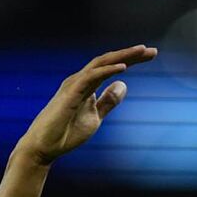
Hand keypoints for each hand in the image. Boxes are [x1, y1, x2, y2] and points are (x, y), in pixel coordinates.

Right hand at [15, 44, 157, 165]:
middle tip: (152, 50)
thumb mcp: (96, 116)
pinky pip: (91, 78)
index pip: (111, 66)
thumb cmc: (66, 132)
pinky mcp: (70, 94)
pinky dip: (107, 71)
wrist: (45, 147)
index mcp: (87, 84)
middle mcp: (81, 80)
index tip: (152, 55)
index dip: (131, 59)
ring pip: (101, 64)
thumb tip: (123, 85)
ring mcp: (74, 85)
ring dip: (122, 57)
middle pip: (108, 60)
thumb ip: (108, 101)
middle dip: (130, 54)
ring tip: (141, 51)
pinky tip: (123, 67)